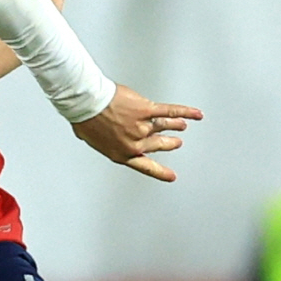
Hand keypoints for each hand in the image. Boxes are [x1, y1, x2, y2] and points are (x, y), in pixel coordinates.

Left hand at [72, 84, 202, 181]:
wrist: (87, 104)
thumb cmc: (85, 119)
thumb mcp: (91, 137)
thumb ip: (104, 139)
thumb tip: (103, 135)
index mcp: (121, 153)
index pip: (144, 165)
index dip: (159, 171)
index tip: (170, 176)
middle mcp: (134, 142)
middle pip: (156, 144)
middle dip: (167, 143)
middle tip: (175, 143)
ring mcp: (142, 126)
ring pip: (163, 126)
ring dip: (174, 126)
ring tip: (182, 126)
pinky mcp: (147, 110)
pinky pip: (170, 112)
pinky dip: (184, 113)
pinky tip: (195, 115)